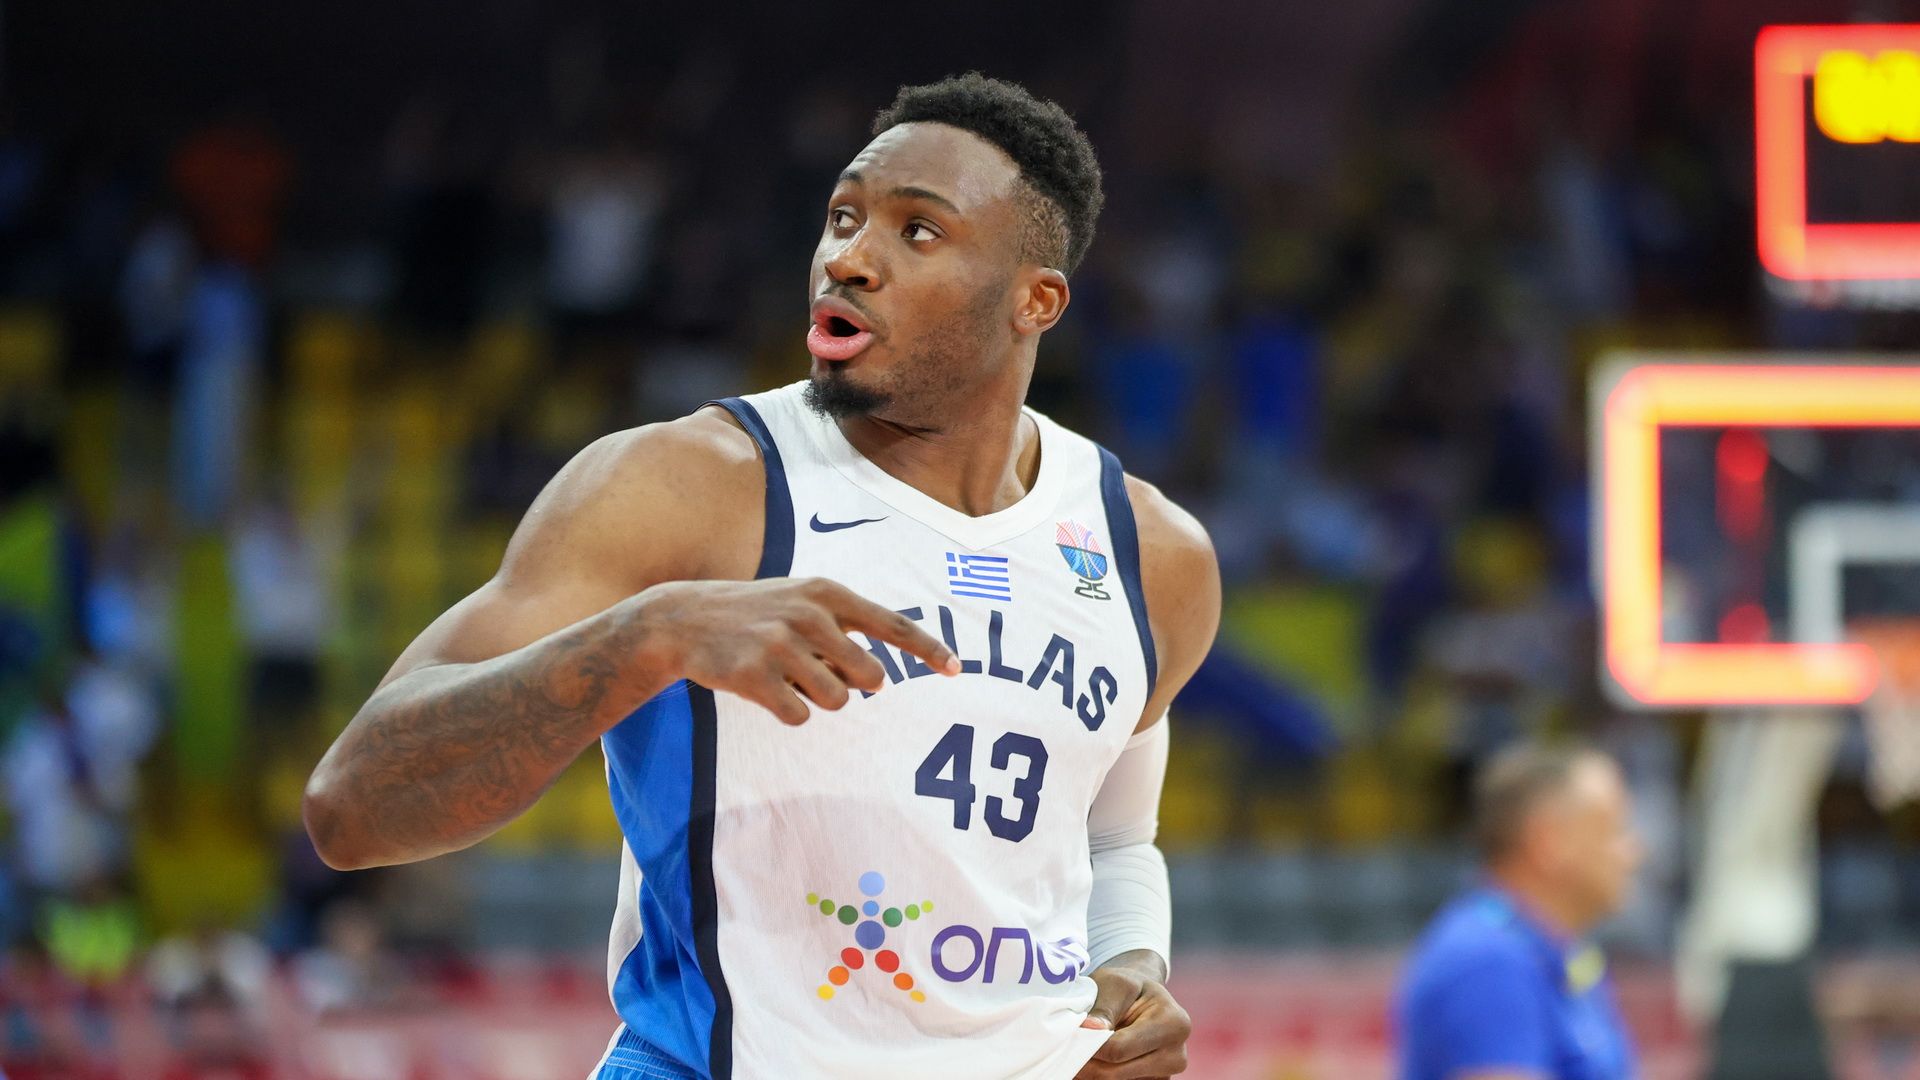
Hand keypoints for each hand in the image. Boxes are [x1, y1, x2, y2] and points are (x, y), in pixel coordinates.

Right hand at [633, 577, 958, 722]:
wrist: (683, 620)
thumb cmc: (758, 615)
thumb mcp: (802, 603)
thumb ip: (845, 630)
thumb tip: (881, 679)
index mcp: (826, 593)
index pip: (891, 625)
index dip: (927, 650)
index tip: (957, 669)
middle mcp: (808, 615)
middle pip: (870, 677)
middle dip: (853, 683)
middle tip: (819, 669)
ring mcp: (780, 645)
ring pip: (837, 701)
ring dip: (818, 697)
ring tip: (787, 675)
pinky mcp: (754, 676)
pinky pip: (800, 715)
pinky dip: (788, 710)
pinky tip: (764, 688)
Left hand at [1075, 952, 1189, 1078]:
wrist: (1142, 998)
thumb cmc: (1128, 987)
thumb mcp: (1115, 984)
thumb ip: (1103, 1007)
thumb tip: (1089, 1029)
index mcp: (1174, 1024)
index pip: (1119, 1049)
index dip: (1088, 1046)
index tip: (1069, 1037)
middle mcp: (1177, 1054)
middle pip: (1116, 1072)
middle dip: (1086, 1061)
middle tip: (1065, 1048)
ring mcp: (1166, 1074)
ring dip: (1092, 1070)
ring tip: (1083, 1048)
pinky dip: (1102, 1074)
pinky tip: (1096, 1059)